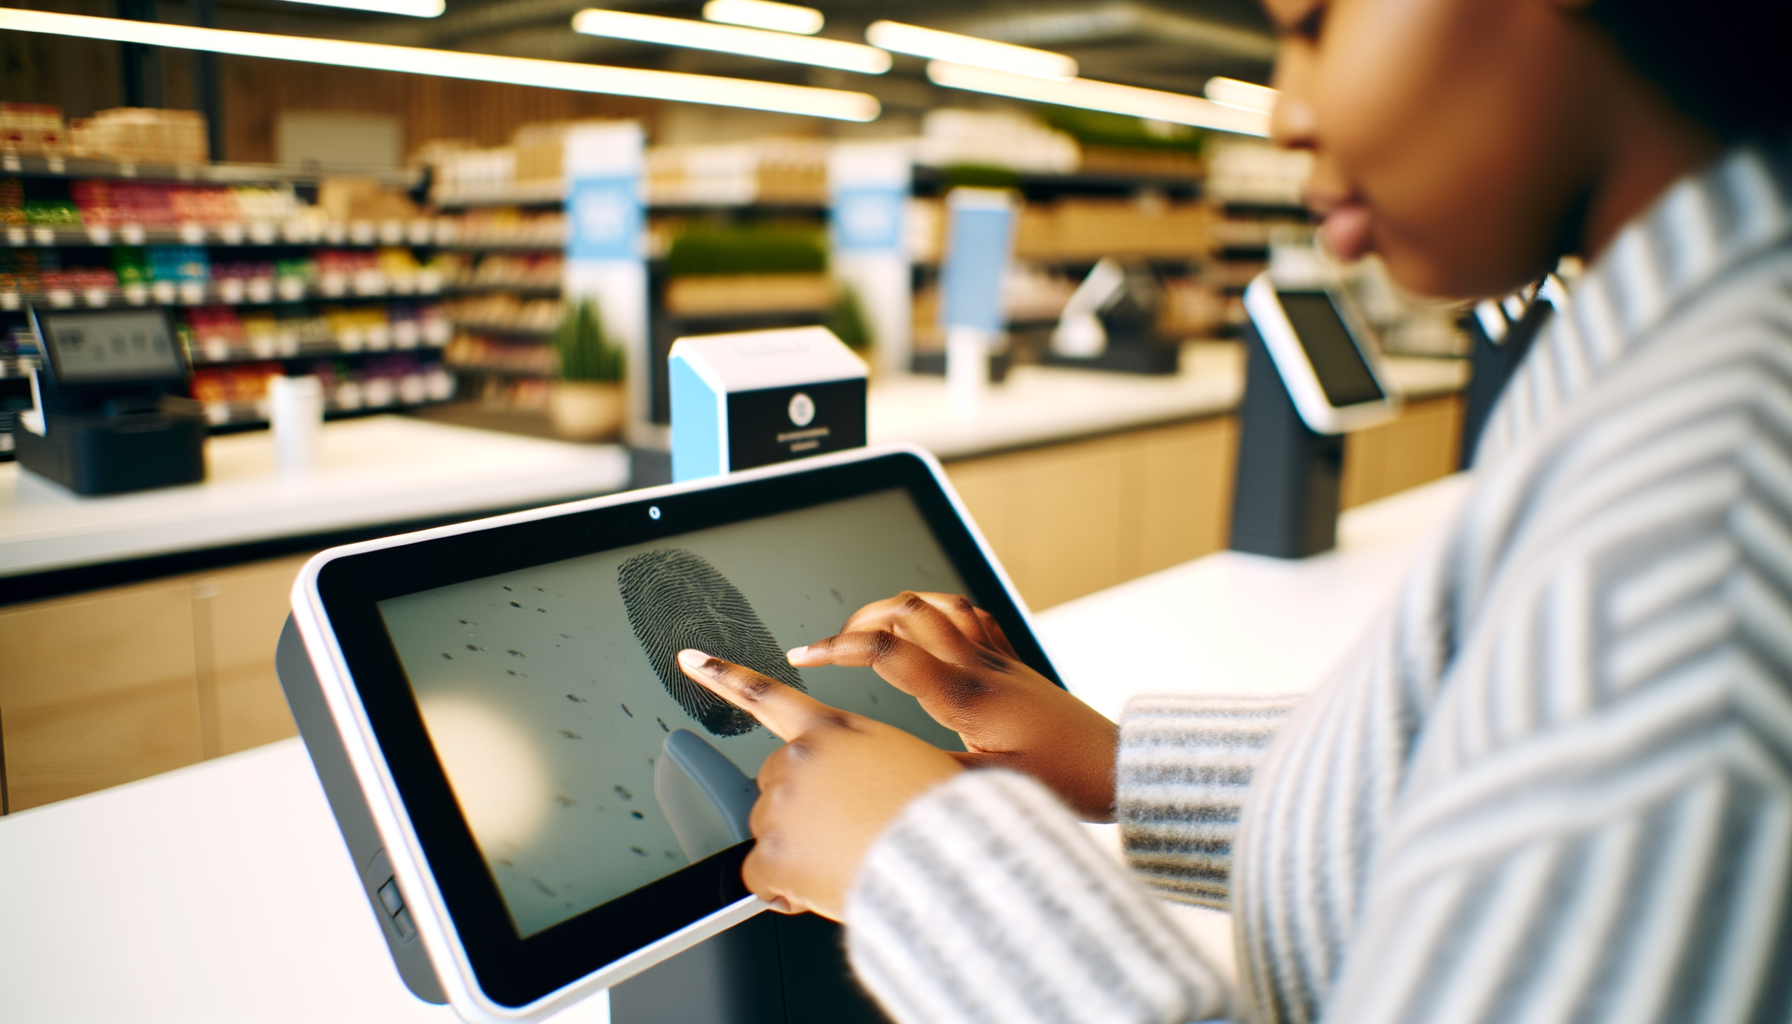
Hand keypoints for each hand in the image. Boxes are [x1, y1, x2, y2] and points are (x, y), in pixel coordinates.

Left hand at [677, 648, 962, 921]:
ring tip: (846, 858)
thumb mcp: (906, 758)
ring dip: (796, 850)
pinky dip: (783, 890)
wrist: (949, 862)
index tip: (691, 660)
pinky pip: (760, 878)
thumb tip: (846, 786)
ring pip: (768, 832)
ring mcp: (781, 805)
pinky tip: (821, 886)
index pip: (768, 696)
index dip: (724, 677)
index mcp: (834, 730)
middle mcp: (800, 758)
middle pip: (771, 783)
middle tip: (843, 831)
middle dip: (796, 808)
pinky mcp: (773, 854)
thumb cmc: (940, 816)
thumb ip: (861, 759)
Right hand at [790, 592, 1118, 819]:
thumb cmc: (1065, 781)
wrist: (1118, 769)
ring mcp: (998, 659)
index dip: (837, 648)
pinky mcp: (1013, 662)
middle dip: (858, 619)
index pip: (888, 651)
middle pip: (908, 609)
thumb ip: (930, 776)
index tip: (804, 657)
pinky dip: (938, 612)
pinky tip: (926, 629)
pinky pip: (971, 616)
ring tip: (867, 630)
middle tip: (828, 647)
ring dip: (895, 607)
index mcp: (965, 697)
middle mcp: (980, 666)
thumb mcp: (988, 790)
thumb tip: (879, 768)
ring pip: (938, 603)